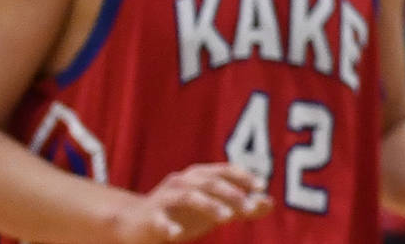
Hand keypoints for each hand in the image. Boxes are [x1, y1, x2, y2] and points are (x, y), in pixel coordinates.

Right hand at [115, 163, 269, 242]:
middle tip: (249, 207)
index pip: (224, 170)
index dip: (243, 176)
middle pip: (210, 182)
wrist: (135, 224)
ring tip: (225, 217)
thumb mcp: (213, 209)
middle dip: (231, 193)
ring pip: (188, 196)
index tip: (261, 186)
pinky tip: (176, 235)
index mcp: (198, 176)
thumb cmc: (181, 214)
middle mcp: (182, 182)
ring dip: (208, 204)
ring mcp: (164, 199)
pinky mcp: (150, 217)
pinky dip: (167, 226)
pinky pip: (159, 220)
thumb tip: (270, 203)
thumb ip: (241, 207)